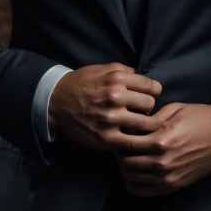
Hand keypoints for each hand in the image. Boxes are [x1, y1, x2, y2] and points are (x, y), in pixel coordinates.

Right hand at [48, 62, 162, 149]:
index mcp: (117, 78)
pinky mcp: (106, 138)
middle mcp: (115, 97)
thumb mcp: (104, 69)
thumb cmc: (83, 82)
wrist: (57, 101)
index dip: (153, 91)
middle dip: (148, 107)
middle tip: (141, 110)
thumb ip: (126, 72)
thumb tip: (146, 79)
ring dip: (144, 124)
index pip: (152, 87)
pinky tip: (132, 136)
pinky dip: (136, 140)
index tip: (148, 96)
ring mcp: (111, 119)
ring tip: (138, 123)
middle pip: (150, 104)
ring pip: (145, 124)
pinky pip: (132, 142)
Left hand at [114, 102, 210, 196]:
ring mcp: (166, 175)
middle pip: (125, 160)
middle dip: (119, 151)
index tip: (118, 130)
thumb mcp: (173, 109)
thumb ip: (150, 118)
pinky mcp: (172, 185)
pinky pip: (143, 191)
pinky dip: (132, 185)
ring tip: (127, 156)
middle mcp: (161, 160)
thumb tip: (131, 123)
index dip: (118, 135)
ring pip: (131, 176)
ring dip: (125, 166)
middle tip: (119, 144)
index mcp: (160, 138)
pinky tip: (133, 175)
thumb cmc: (198, 118)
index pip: (125, 141)